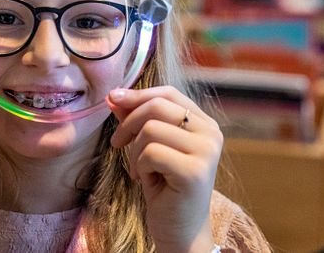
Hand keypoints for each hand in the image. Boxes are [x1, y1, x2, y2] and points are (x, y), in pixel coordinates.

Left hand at [107, 86, 222, 252]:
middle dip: (128, 123)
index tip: (112, 98)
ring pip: (151, 129)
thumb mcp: (147, 146)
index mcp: (204, 123)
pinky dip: (139, 167)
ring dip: (134, 151)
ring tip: (140, 169)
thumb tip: (113, 95)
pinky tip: (147, 181)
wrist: (179, 230)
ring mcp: (206, 152)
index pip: (169, 93)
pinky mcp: (195, 172)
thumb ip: (136, 119)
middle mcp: (211, 133)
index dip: (137, 94)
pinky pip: (150, 153)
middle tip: (117, 144)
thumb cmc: (163, 186)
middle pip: (157, 107)